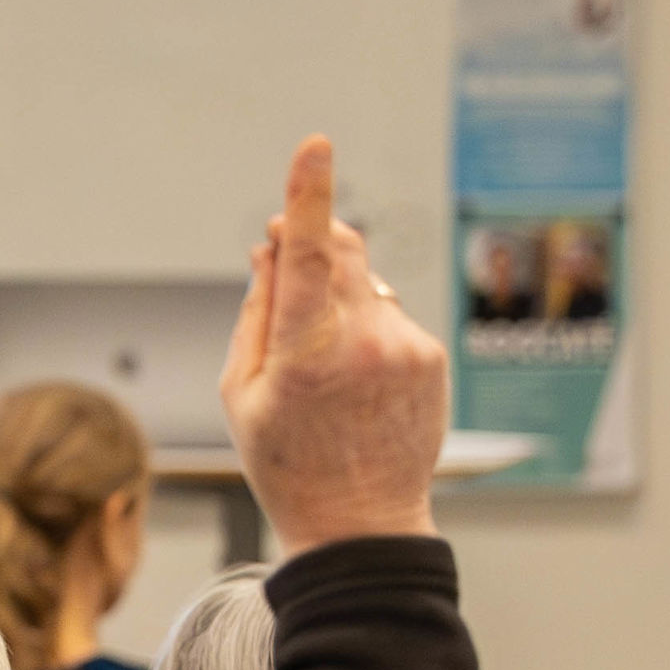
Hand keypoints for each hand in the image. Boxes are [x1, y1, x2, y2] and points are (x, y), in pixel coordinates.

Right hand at [221, 137, 449, 553]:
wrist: (359, 523)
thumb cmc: (285, 461)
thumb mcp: (239, 392)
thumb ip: (256, 310)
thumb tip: (272, 248)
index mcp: (306, 352)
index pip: (312, 252)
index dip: (310, 193)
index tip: (314, 146)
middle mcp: (365, 341)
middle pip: (345, 250)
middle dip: (315, 240)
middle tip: (281, 258)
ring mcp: (406, 348)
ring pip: (366, 284)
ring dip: (339, 296)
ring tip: (321, 366)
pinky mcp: (430, 358)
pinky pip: (390, 315)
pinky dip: (366, 327)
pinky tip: (354, 381)